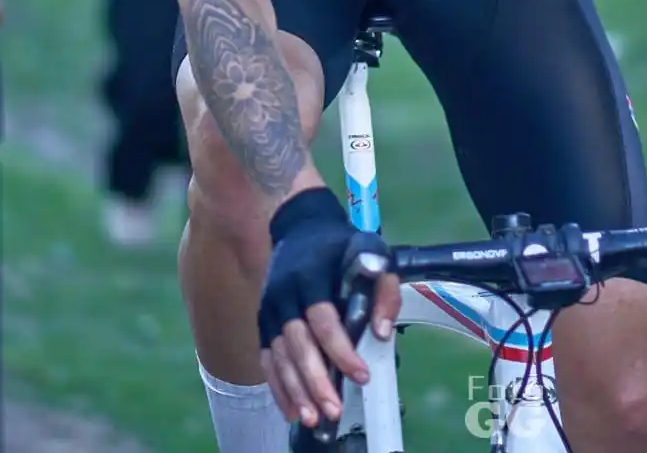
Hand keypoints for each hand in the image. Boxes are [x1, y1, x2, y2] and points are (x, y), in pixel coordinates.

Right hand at [258, 187, 398, 428]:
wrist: (301, 227)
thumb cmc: (341, 245)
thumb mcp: (371, 251)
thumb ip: (383, 288)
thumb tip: (381, 332)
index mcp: (310, 275)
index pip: (323, 319)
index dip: (340, 350)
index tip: (361, 376)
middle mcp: (284, 294)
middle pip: (297, 344)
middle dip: (315, 380)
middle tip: (333, 410)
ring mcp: (270, 309)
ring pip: (279, 357)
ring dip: (295, 391)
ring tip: (312, 419)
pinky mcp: (263, 321)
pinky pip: (267, 359)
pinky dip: (278, 387)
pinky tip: (292, 410)